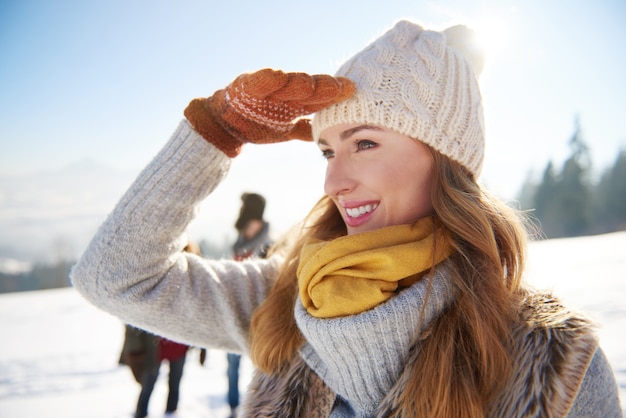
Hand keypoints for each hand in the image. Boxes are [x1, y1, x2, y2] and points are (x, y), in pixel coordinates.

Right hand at [184, 69, 354, 156]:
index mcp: (294, 103)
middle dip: (325, 87)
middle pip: (308, 89)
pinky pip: (259, 82)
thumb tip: (326, 139)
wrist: (225, 126)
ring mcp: (267, 89)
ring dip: (301, 83)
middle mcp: (284, 93)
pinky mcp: (247, 86)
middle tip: (343, 86)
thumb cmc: (256, 125)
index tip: (353, 92)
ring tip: (313, 84)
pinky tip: (278, 76)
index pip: (319, 98)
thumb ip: (304, 130)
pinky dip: (268, 79)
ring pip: (288, 84)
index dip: (335, 95)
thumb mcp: (284, 131)